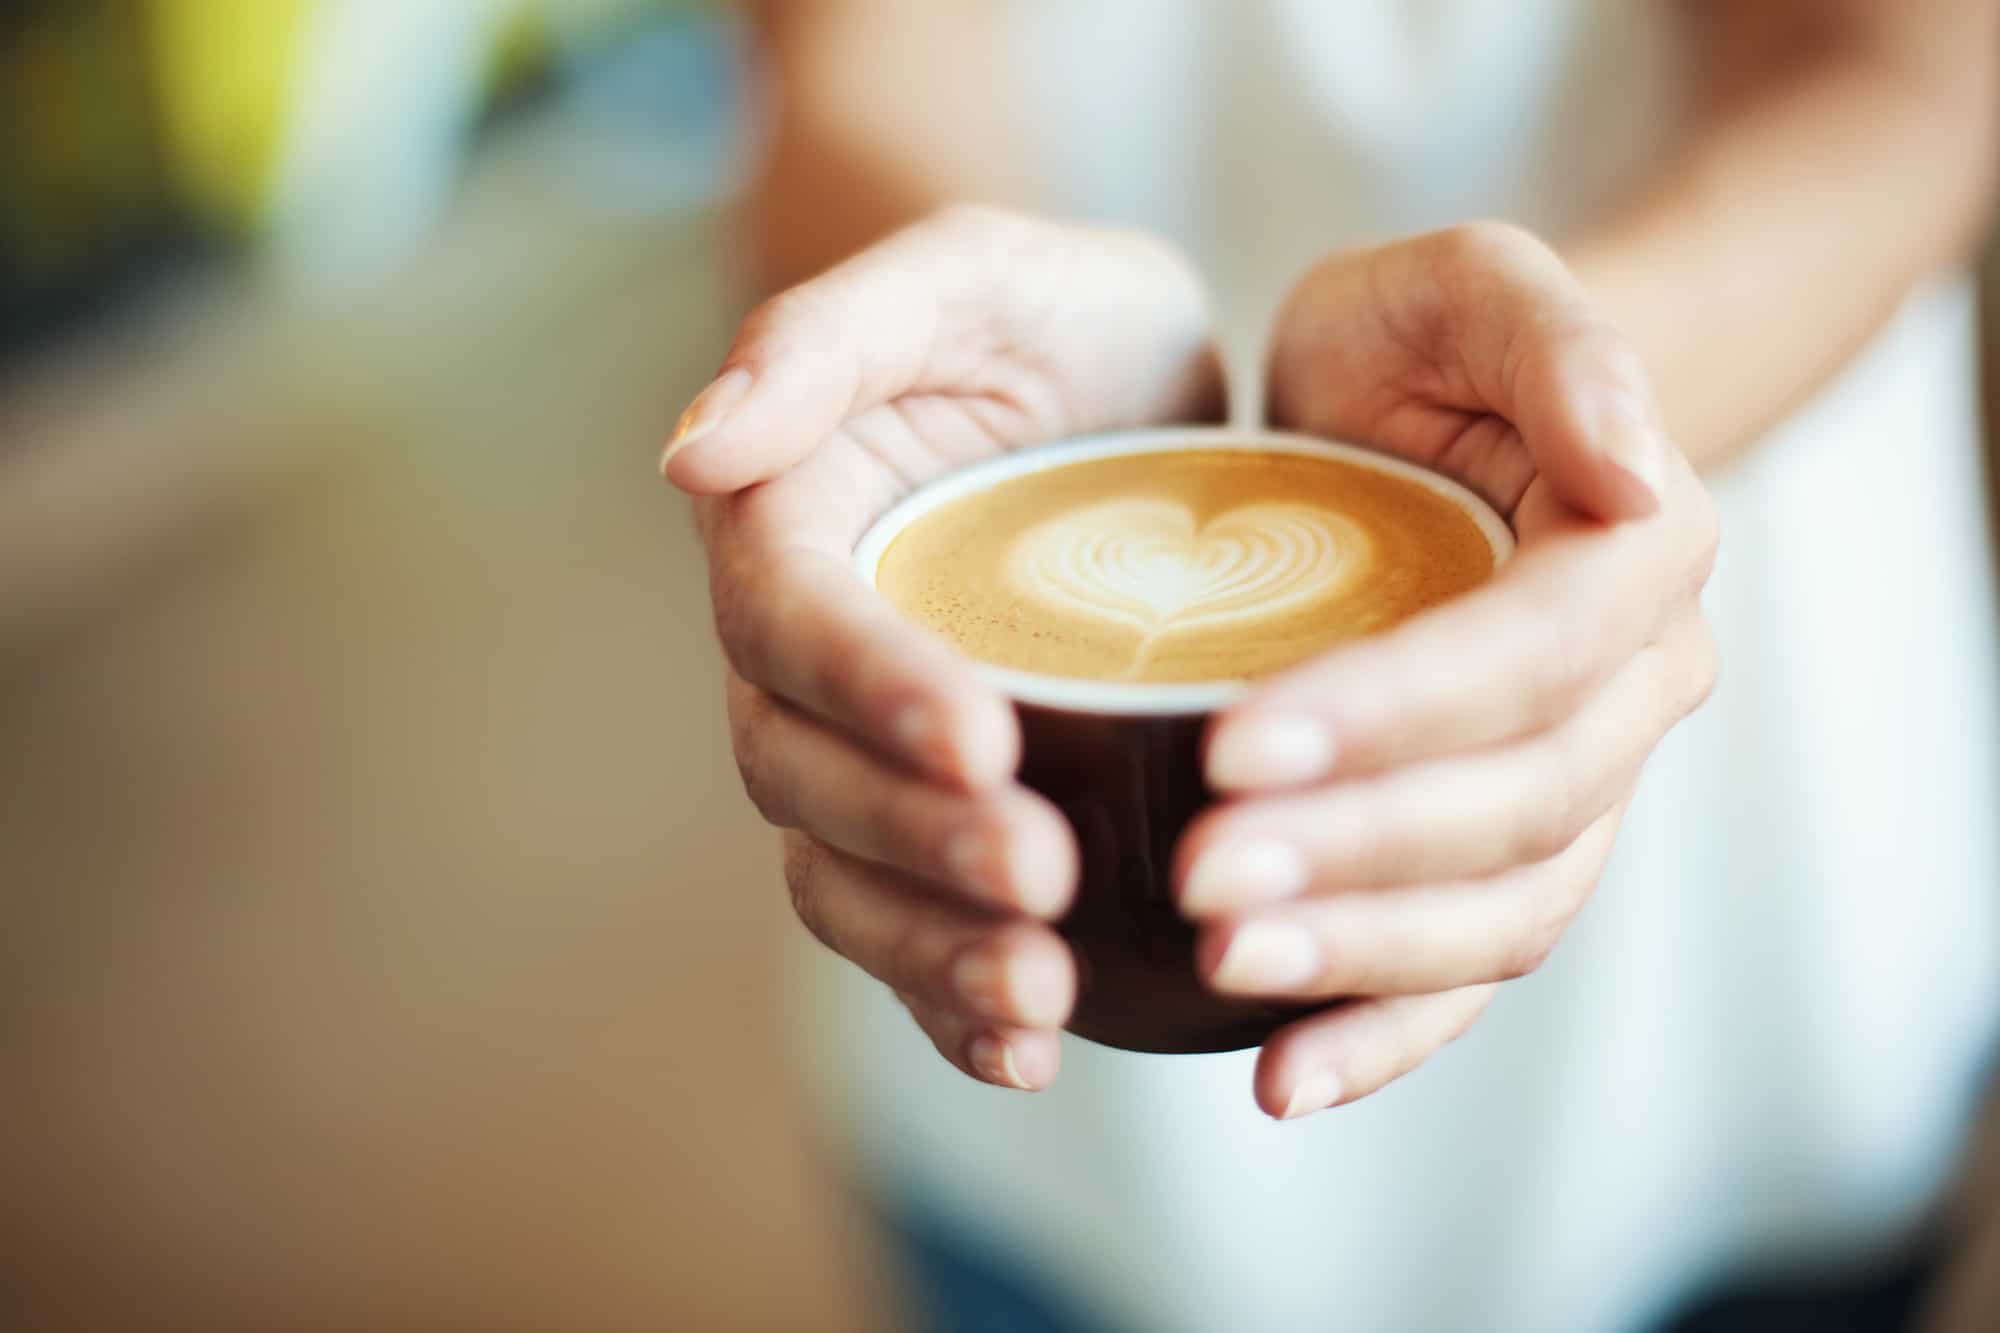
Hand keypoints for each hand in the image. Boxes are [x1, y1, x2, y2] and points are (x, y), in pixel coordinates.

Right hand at [666, 206, 1223, 1090]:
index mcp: (791, 520)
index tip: (983, 740)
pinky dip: (950, 998)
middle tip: (1042, 877)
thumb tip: (689, 455)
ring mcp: (864, 744)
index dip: (871, 689)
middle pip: (805, 772)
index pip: (793, 620)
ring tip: (1041, 994)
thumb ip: (826, 336)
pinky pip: (909, 922)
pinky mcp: (937, 809)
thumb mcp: (965, 275)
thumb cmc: (1046, 315)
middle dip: (912, 840)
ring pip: (842, 874)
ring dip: (927, 948)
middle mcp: (807, 650)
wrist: (1128, 387)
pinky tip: (1029, 1047)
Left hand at [1174, 222, 1719, 1118]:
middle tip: (1199, 875)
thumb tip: (1636, 469)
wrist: (1418, 422)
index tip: (1231, 739)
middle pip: (1515, 805)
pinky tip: (1276, 1078)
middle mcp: (1629, 690)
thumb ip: (1555, 335)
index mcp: (1632, 555)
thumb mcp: (1467, 284)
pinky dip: (1383, 1035)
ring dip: (1365, 957)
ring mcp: (1575, 788)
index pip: (1528, 656)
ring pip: (1501, 910)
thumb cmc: (1423, 346)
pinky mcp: (1500, 854)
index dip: (1395, 711)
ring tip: (1225, 966)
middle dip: (1359, 852)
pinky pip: (1468, 971)